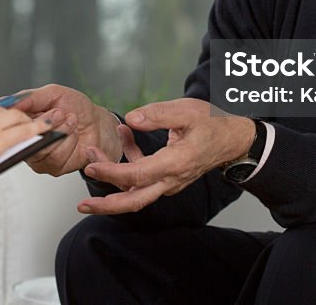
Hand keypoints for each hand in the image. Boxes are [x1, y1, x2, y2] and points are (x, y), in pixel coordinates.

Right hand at [12, 84, 123, 175]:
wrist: (98, 124)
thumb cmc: (76, 107)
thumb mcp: (53, 93)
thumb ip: (30, 97)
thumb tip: (7, 101)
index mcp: (23, 122)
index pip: (9, 124)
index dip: (22, 118)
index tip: (40, 109)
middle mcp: (28, 141)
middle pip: (24, 138)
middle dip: (47, 123)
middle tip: (59, 113)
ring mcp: (39, 156)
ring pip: (41, 149)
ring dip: (61, 132)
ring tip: (71, 122)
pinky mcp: (53, 167)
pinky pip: (55, 158)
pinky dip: (69, 143)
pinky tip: (74, 135)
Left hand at [78, 98, 254, 214]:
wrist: (233, 139)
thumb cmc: (212, 124)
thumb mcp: (186, 111)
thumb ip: (156, 115)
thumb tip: (131, 119)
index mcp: (174, 164)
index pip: (136, 175)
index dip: (111, 172)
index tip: (91, 165)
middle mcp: (170, 179)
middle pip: (134, 201)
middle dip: (106, 205)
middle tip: (83, 205)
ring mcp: (169, 181)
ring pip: (136, 190)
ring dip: (113, 176)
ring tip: (94, 155)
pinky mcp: (167, 177)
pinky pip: (143, 176)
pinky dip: (130, 160)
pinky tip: (124, 135)